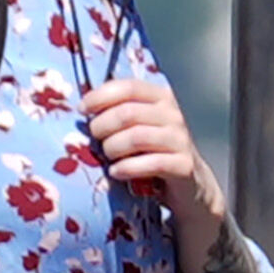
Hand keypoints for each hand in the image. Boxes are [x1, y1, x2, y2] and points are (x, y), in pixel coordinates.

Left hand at [82, 72, 209, 213]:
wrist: (191, 186)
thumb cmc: (157, 152)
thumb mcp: (142, 127)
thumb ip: (121, 114)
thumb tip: (84, 109)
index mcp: (162, 98)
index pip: (129, 86)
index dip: (100, 96)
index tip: (82, 109)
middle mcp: (174, 114)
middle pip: (128, 112)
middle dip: (102, 126)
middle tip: (93, 138)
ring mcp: (181, 139)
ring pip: (136, 137)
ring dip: (112, 148)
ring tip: (106, 157)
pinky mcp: (184, 165)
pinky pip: (150, 163)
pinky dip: (126, 168)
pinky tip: (116, 172)